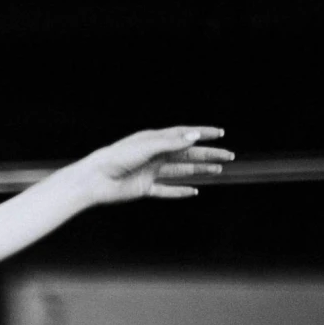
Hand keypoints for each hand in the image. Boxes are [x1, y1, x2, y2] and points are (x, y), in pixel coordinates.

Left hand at [80, 126, 233, 204]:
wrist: (95, 180)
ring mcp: (151, 172)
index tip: (220, 133)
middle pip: (187, 153)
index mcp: (155, 139)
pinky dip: (180, 191)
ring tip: (218, 170)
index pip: (184, 134)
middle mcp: (155, 154)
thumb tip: (194, 136)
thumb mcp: (147, 146)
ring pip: (181, 170)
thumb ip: (171, 143)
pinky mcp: (145, 188)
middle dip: (208, 154)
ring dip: (199, 170)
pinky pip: (167, 190)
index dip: (203, 133)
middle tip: (228, 156)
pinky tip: (194, 190)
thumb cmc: (117, 158)